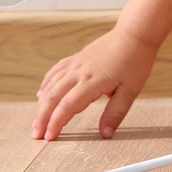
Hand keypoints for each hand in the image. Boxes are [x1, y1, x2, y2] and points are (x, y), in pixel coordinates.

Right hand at [30, 25, 158, 140]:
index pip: (67, 106)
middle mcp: (79, 72)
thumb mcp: (130, 91)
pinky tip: (41, 94)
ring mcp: (75, 63)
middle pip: (52, 97)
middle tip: (36, 135)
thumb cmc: (135, 62)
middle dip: (42, 118)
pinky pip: (55, 71)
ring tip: (37, 121)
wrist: (134, 33)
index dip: (56, 123)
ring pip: (51, 85)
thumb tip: (105, 134)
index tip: (49, 138)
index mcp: (92, 81)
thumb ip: (115, 113)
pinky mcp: (76, 57)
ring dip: (41, 104)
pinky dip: (46, 84)